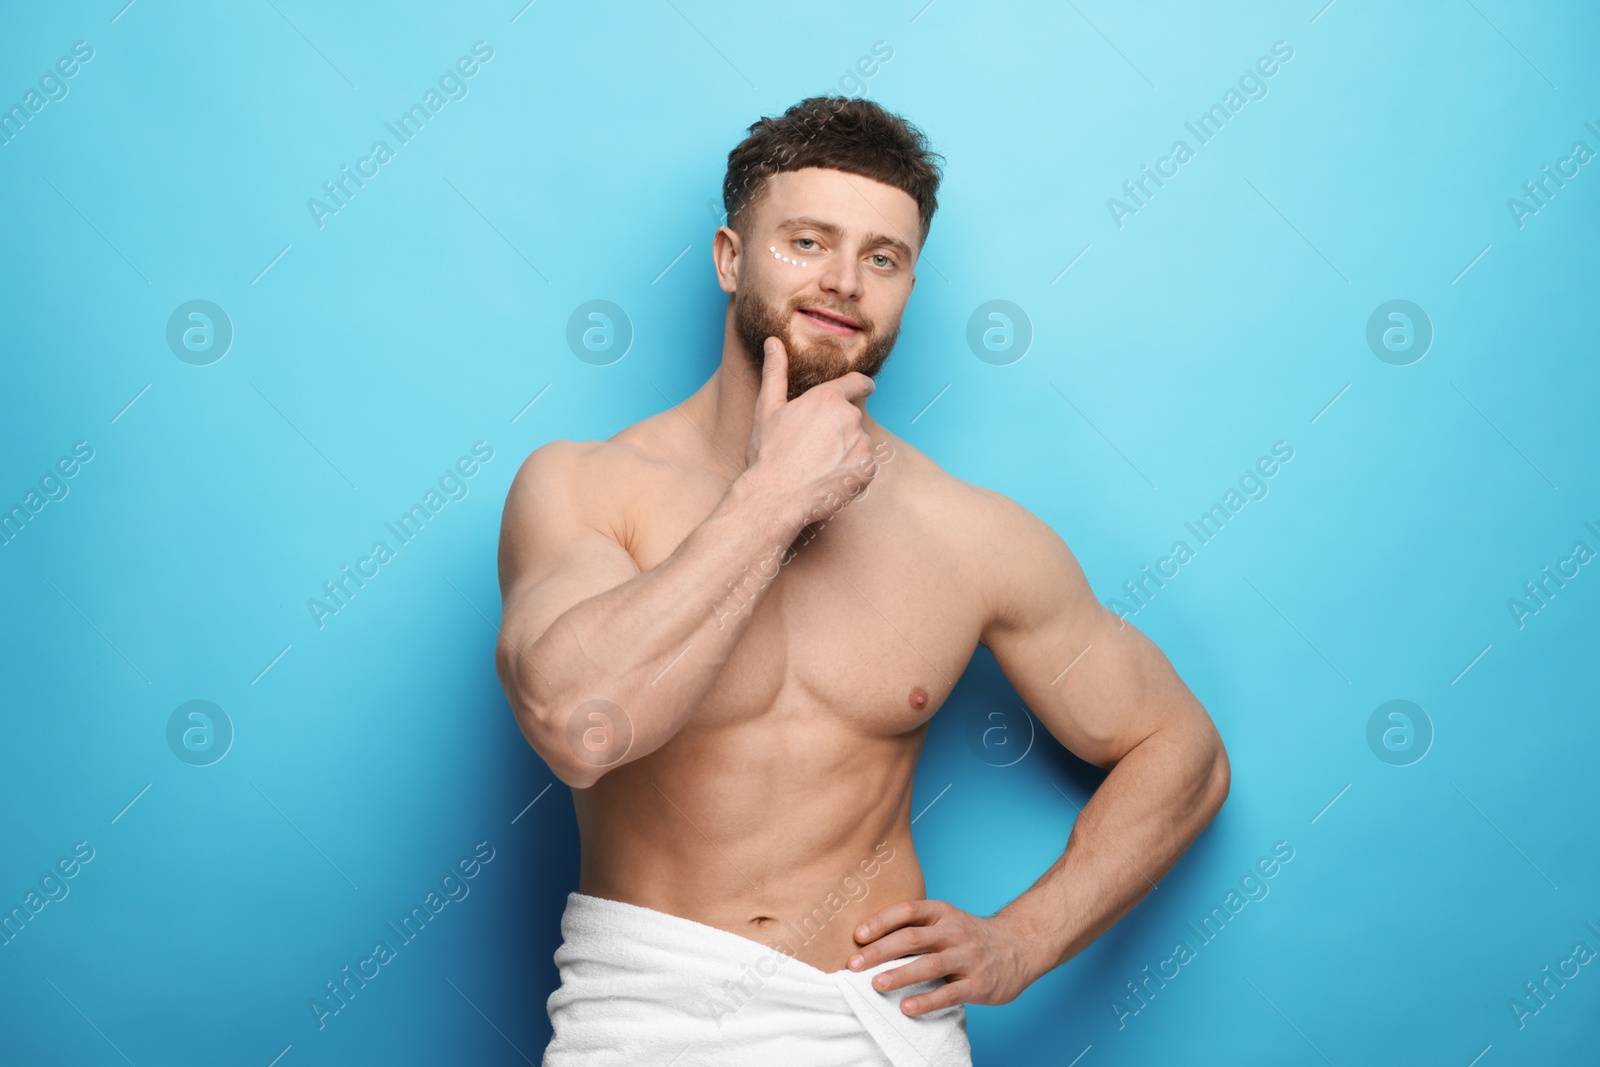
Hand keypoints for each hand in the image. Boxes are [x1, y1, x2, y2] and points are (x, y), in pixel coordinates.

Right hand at [744, 336, 879, 523]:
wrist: (775, 497)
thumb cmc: (768, 454)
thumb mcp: (767, 409)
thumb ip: (775, 373)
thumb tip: (773, 342)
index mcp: (828, 398)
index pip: (858, 382)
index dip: (862, 385)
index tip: (866, 387)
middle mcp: (850, 417)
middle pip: (852, 418)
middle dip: (839, 428)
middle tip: (813, 447)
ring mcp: (861, 445)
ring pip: (858, 444)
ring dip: (844, 452)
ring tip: (817, 466)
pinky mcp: (867, 470)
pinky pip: (863, 468)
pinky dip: (851, 473)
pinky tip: (828, 480)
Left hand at [846, 899, 1038, 1015]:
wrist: (1019, 946)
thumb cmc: (969, 936)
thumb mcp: (946, 921)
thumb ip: (916, 928)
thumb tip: (869, 942)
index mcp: (943, 913)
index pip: (908, 910)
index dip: (881, 921)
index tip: (857, 936)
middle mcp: (955, 932)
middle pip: (912, 938)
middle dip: (879, 951)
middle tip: (853, 965)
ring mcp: (968, 958)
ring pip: (929, 965)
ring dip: (899, 975)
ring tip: (876, 984)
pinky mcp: (979, 984)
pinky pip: (949, 993)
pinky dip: (927, 1001)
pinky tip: (907, 1008)